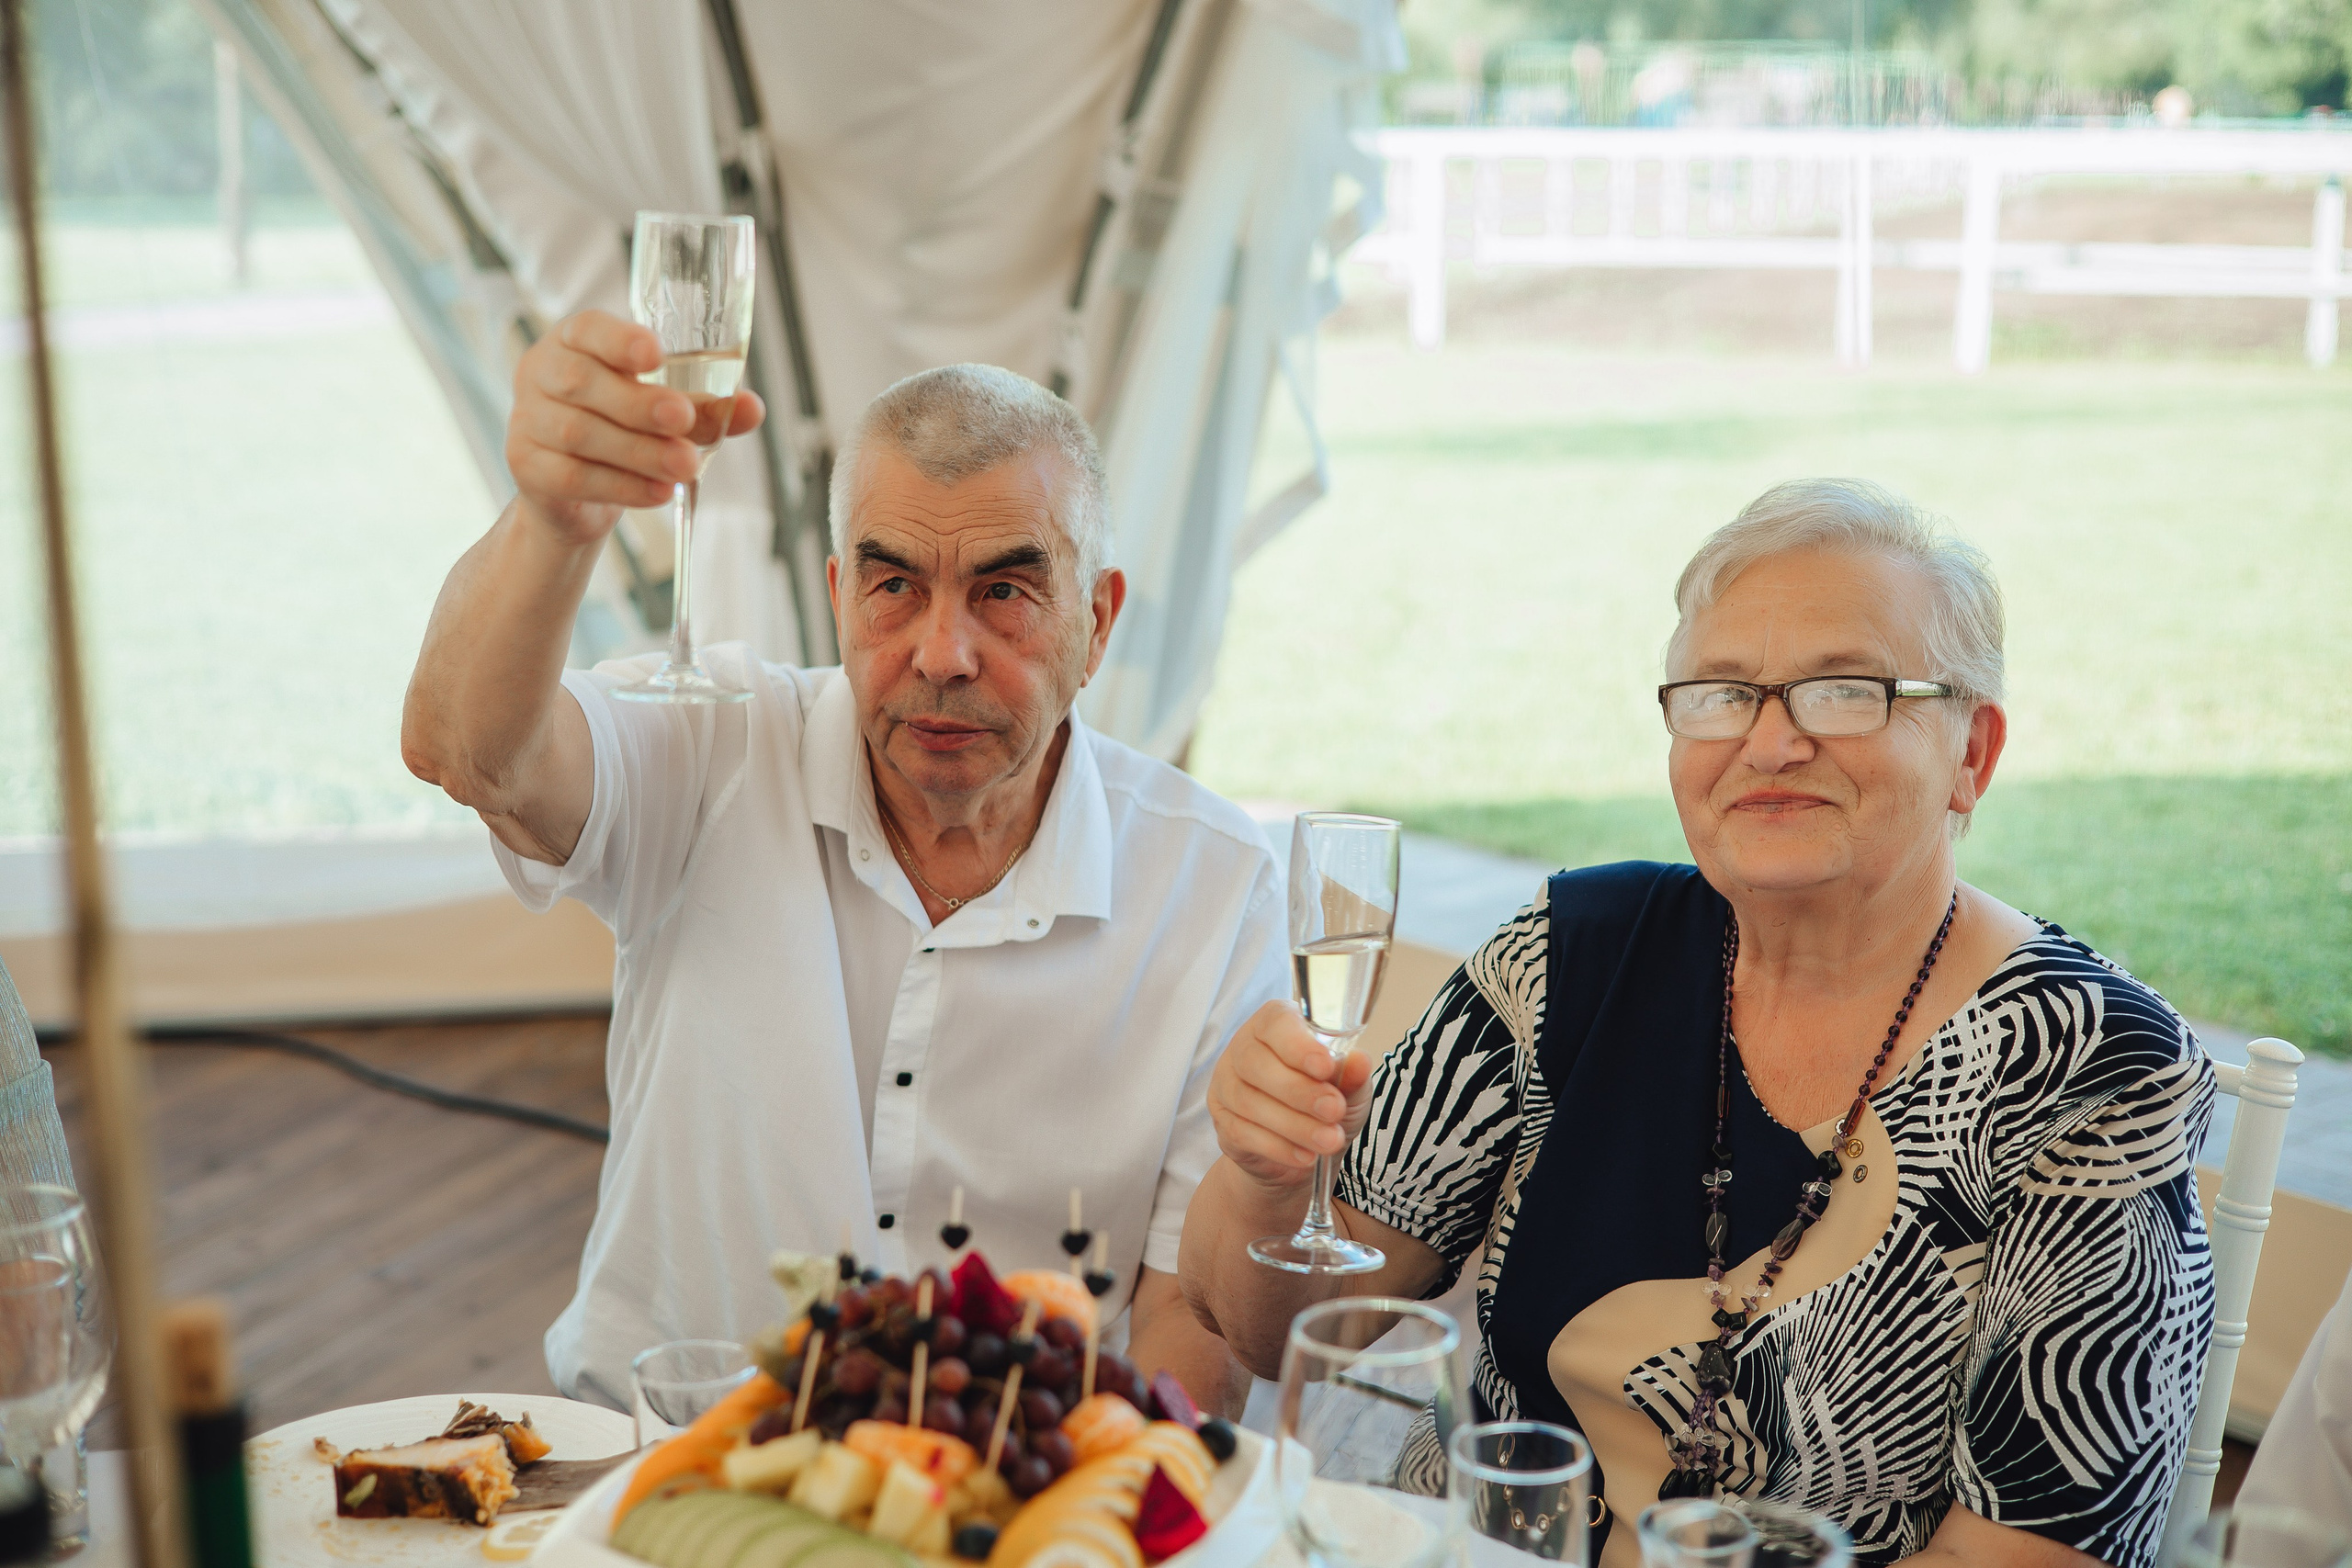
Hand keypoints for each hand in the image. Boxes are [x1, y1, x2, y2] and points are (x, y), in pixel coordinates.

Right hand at [505, 310, 765, 544]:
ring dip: (639, 451)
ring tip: (685, 466)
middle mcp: (541, 373)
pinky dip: (622, 486)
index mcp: (574, 341)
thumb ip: (704, 407)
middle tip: (684, 420)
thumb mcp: (664, 412)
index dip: (619, 339)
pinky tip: (657, 491)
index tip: (656, 353)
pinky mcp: (525, 466)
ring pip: (579, 433)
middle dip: (639, 404)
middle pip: (583, 382)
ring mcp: (526, 420)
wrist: (574, 492)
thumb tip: (753, 408)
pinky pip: (573, 477)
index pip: (588, 328)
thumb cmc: (622, 430)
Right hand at [1206, 1001, 1374, 1189]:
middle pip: (1256, 1063)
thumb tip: (1359, 1062)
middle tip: (1333, 1110)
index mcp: (1274, 1025)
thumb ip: (1351, 1075)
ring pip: (1249, 1102)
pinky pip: (1243, 1133)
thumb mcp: (1348, 1088)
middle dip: (1299, 1091)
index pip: (1275, 1022)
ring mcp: (1226, 1085)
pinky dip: (1279, 1147)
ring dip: (1294, 1125)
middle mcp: (1243, 1048)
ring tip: (1329, 1140)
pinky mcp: (1222, 1121)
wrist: (1303, 1150)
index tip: (1326, 1068)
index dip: (1298, 1045)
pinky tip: (1306, 1156)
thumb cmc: (1324, 1103)